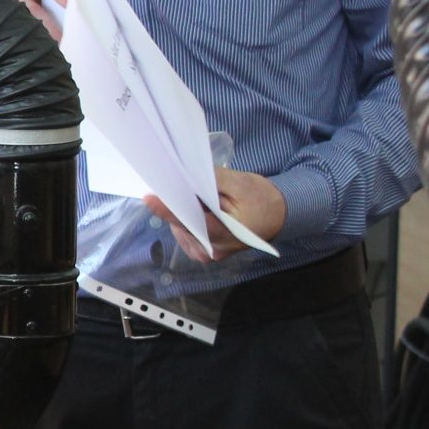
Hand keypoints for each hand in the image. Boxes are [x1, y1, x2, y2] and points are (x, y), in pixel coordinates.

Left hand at [143, 168, 286, 262]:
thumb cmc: (263, 199)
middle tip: (172, 182)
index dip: (168, 209)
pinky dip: (185, 218)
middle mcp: (210, 250)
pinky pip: (184, 232)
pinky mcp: (202, 250)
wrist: (279, 216)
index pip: (189, 222)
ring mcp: (205, 253)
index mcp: (223, 235)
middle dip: (176, 203)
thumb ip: (211, 180)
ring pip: (180, 228)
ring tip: (194, 196)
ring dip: (181, 210)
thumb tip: (184, 175)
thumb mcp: (241, 183)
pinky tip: (197, 207)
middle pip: (181, 224)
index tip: (149, 197)